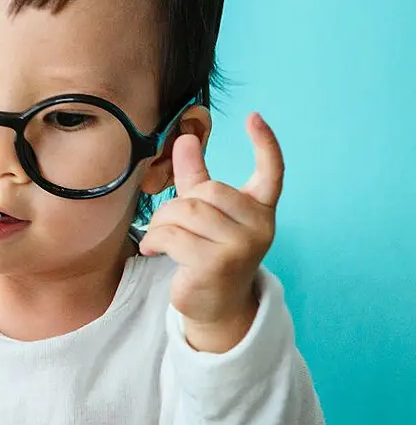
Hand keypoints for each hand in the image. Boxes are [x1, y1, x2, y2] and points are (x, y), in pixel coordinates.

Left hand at [139, 112, 283, 353]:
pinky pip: (172, 235)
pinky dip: (154, 240)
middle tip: (168, 224)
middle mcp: (259, 226)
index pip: (271, 172)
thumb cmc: (208, 252)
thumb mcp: (204, 213)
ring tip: (159, 238)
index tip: (254, 117)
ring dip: (161, 223)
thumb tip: (186, 138)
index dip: (265, 144)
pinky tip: (153, 250)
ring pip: (185, 211)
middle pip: (205, 191)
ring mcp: (241, 246)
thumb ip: (196, 177)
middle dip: (177, 205)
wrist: (216, 307)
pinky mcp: (217, 264)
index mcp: (260, 210)